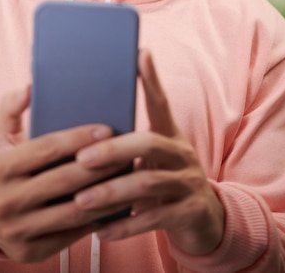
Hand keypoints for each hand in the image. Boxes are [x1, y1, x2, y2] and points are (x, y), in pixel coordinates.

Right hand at [0, 87, 120, 262]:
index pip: (46, 149)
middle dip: (100, 164)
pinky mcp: (32, 252)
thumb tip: (31, 86)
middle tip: (127, 149)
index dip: (78, 138)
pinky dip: (98, 219)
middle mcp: (5, 201)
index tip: (107, 129)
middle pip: (63, 180)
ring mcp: (18, 230)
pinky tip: (118, 203)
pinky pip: (73, 234)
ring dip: (107, 194)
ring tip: (129, 176)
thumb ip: (11, 108)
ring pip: (73, 211)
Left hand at [74, 50, 224, 255]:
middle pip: (149, 143)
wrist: (204, 220)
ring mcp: (189, 183)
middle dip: (112, 150)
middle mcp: (182, 154)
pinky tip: (101, 230)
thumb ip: (126, 144)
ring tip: (81, 201)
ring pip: (148, 182)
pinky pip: (155, 218)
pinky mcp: (191, 213)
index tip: (139, 54)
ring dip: (111, 192)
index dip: (151, 78)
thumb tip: (80, 131)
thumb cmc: (163, 181)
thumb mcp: (151, 158)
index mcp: (169, 135)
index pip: (160, 102)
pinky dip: (125, 225)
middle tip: (81, 159)